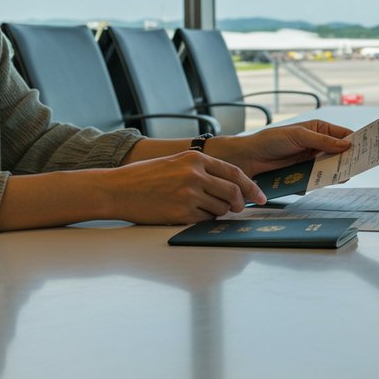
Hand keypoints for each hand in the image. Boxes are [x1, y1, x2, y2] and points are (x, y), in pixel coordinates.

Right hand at [101, 151, 265, 222]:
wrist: (116, 189)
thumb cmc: (144, 177)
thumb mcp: (176, 162)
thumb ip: (202, 170)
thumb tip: (231, 186)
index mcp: (195, 158)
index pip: (235, 173)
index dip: (252, 187)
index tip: (261, 197)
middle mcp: (195, 174)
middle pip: (233, 193)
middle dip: (239, 204)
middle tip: (237, 209)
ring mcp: (189, 193)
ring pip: (221, 209)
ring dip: (217, 212)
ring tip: (198, 207)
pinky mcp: (182, 211)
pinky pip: (205, 220)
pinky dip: (202, 219)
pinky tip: (186, 213)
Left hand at [213, 120, 352, 176]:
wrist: (249, 158)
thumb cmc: (271, 140)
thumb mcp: (299, 136)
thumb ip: (323, 141)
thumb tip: (346, 145)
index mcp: (319, 130)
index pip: (343, 135)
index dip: (356, 140)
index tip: (369, 146)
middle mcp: (318, 145)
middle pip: (341, 153)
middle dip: (350, 158)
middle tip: (360, 164)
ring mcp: (312, 161)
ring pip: (332, 167)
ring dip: (337, 171)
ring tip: (345, 174)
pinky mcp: (305, 175)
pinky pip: (319, 179)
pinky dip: (323, 180)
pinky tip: (327, 180)